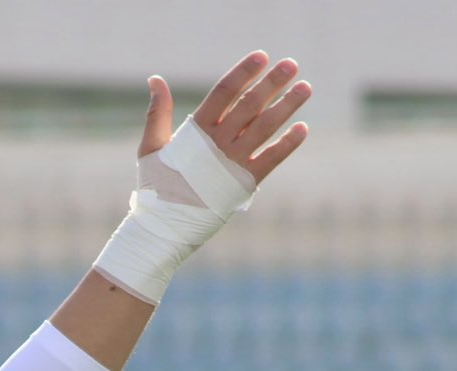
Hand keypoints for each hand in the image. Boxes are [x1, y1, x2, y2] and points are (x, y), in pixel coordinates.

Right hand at [141, 51, 310, 182]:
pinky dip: (288, 145)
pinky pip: (271, 159)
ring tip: (305, 88)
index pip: (224, 92)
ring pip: (265, 127)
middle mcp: (217, 143)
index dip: (244, 72)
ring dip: (287, 106)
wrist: (165, 227)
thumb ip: (158, 112)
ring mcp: (232, 163)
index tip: (262, 56)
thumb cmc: (157, 186)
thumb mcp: (150, 146)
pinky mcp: (244, 184)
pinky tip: (303, 128)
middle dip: (272, 83)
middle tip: (292, 64)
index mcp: (195, 131)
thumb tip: (155, 79)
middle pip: (249, 105)